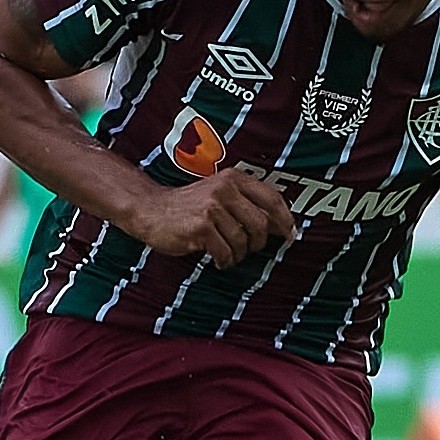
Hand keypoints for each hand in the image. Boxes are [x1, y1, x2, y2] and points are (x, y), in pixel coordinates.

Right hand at [124, 171, 295, 267]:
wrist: (149, 210)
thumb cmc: (187, 207)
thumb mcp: (218, 194)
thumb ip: (245, 203)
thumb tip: (279, 225)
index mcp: (233, 179)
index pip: (272, 198)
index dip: (285, 219)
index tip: (290, 235)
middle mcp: (224, 189)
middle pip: (261, 224)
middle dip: (258, 243)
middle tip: (247, 249)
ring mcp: (212, 207)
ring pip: (243, 241)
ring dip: (237, 254)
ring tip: (226, 253)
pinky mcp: (201, 226)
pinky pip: (226, 252)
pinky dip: (224, 260)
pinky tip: (216, 258)